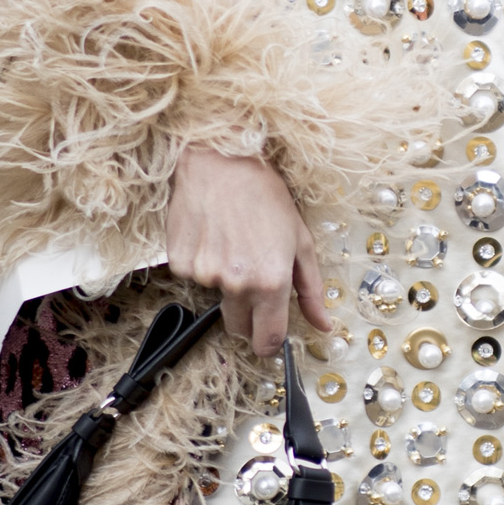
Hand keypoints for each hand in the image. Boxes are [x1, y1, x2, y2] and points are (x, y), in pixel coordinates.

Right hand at [165, 148, 329, 357]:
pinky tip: (211, 234)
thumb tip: (323, 325)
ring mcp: (205, 275)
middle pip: (238, 326)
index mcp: (271, 281)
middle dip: (248, 314)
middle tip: (253, 278)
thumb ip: (311, 290)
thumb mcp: (300, 241)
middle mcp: (236, 283)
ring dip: (224, 279)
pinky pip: (194, 276)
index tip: (269, 340)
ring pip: (216, 296)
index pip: (268, 339)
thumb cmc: (265, 194)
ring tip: (232, 240)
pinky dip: (202, 262)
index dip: (269, 344)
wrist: (222, 160)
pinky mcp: (180, 263)